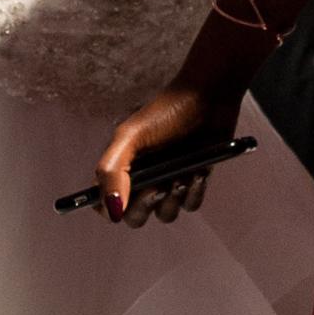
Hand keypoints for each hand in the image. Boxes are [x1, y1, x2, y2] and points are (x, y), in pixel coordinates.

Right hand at [92, 77, 245, 225]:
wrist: (208, 97)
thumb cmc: (166, 111)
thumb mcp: (130, 137)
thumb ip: (112, 172)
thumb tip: (111, 213)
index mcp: (121, 167)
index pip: (105, 203)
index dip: (109, 209)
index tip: (120, 203)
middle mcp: (142, 178)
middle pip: (134, 217)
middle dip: (144, 207)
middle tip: (156, 188)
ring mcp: (168, 181)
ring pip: (164, 215)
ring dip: (172, 199)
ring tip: (181, 175)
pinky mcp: (194, 181)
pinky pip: (190, 205)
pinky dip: (194, 192)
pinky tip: (198, 172)